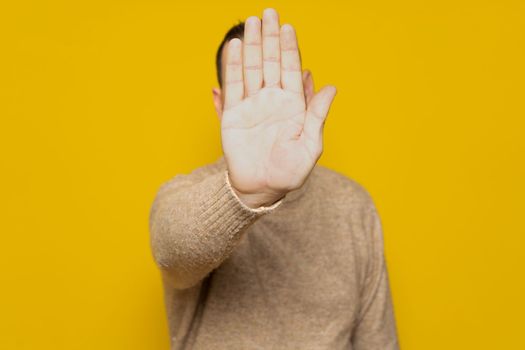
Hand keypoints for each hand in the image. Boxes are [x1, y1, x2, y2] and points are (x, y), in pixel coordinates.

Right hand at [221, 8, 336, 207]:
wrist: (262, 188)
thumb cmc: (290, 171)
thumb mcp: (310, 145)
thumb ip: (318, 115)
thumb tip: (330, 86)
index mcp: (294, 105)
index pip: (291, 69)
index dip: (290, 48)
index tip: (287, 27)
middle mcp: (272, 100)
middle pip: (271, 62)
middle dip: (270, 38)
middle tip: (268, 13)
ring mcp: (252, 105)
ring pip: (252, 68)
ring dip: (252, 46)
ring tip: (251, 23)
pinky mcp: (233, 114)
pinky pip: (233, 86)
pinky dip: (233, 67)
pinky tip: (235, 48)